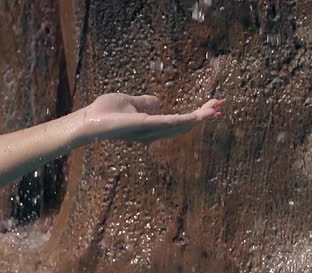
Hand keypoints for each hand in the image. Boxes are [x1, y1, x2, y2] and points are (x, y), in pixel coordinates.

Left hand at [77, 93, 223, 143]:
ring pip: (181, 125)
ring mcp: (150, 131)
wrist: (90, 120)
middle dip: (203, 116)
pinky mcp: (145, 126)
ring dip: (199, 117)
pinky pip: (169, 123)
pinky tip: (198, 116)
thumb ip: (144, 103)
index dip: (196, 115)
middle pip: (184, 125)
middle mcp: (154, 132)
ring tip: (216, 108)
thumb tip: (158, 100)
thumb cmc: (105, 113)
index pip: (179, 121)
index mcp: (152, 127)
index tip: (211, 106)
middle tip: (221, 106)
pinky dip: (184, 120)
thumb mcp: (129, 102)